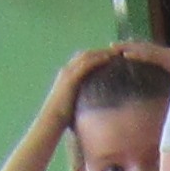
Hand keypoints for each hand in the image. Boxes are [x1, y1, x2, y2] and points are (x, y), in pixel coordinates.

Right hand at [47, 40, 169, 123]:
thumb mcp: (76, 105)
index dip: (97, 56)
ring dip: (102, 52)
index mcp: (68, 76)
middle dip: (102, 51)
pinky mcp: (71, 78)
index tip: (112, 56)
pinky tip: (109, 58)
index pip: (83, 60)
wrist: (51, 120)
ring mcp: (68, 73)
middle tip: (118, 50)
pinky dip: (97, 59)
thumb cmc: (63, 118)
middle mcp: (67, 70)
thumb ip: (85, 101)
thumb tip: (97, 108)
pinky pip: (85, 64)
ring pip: (87, 56)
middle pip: (86, 54)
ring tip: (116, 51)